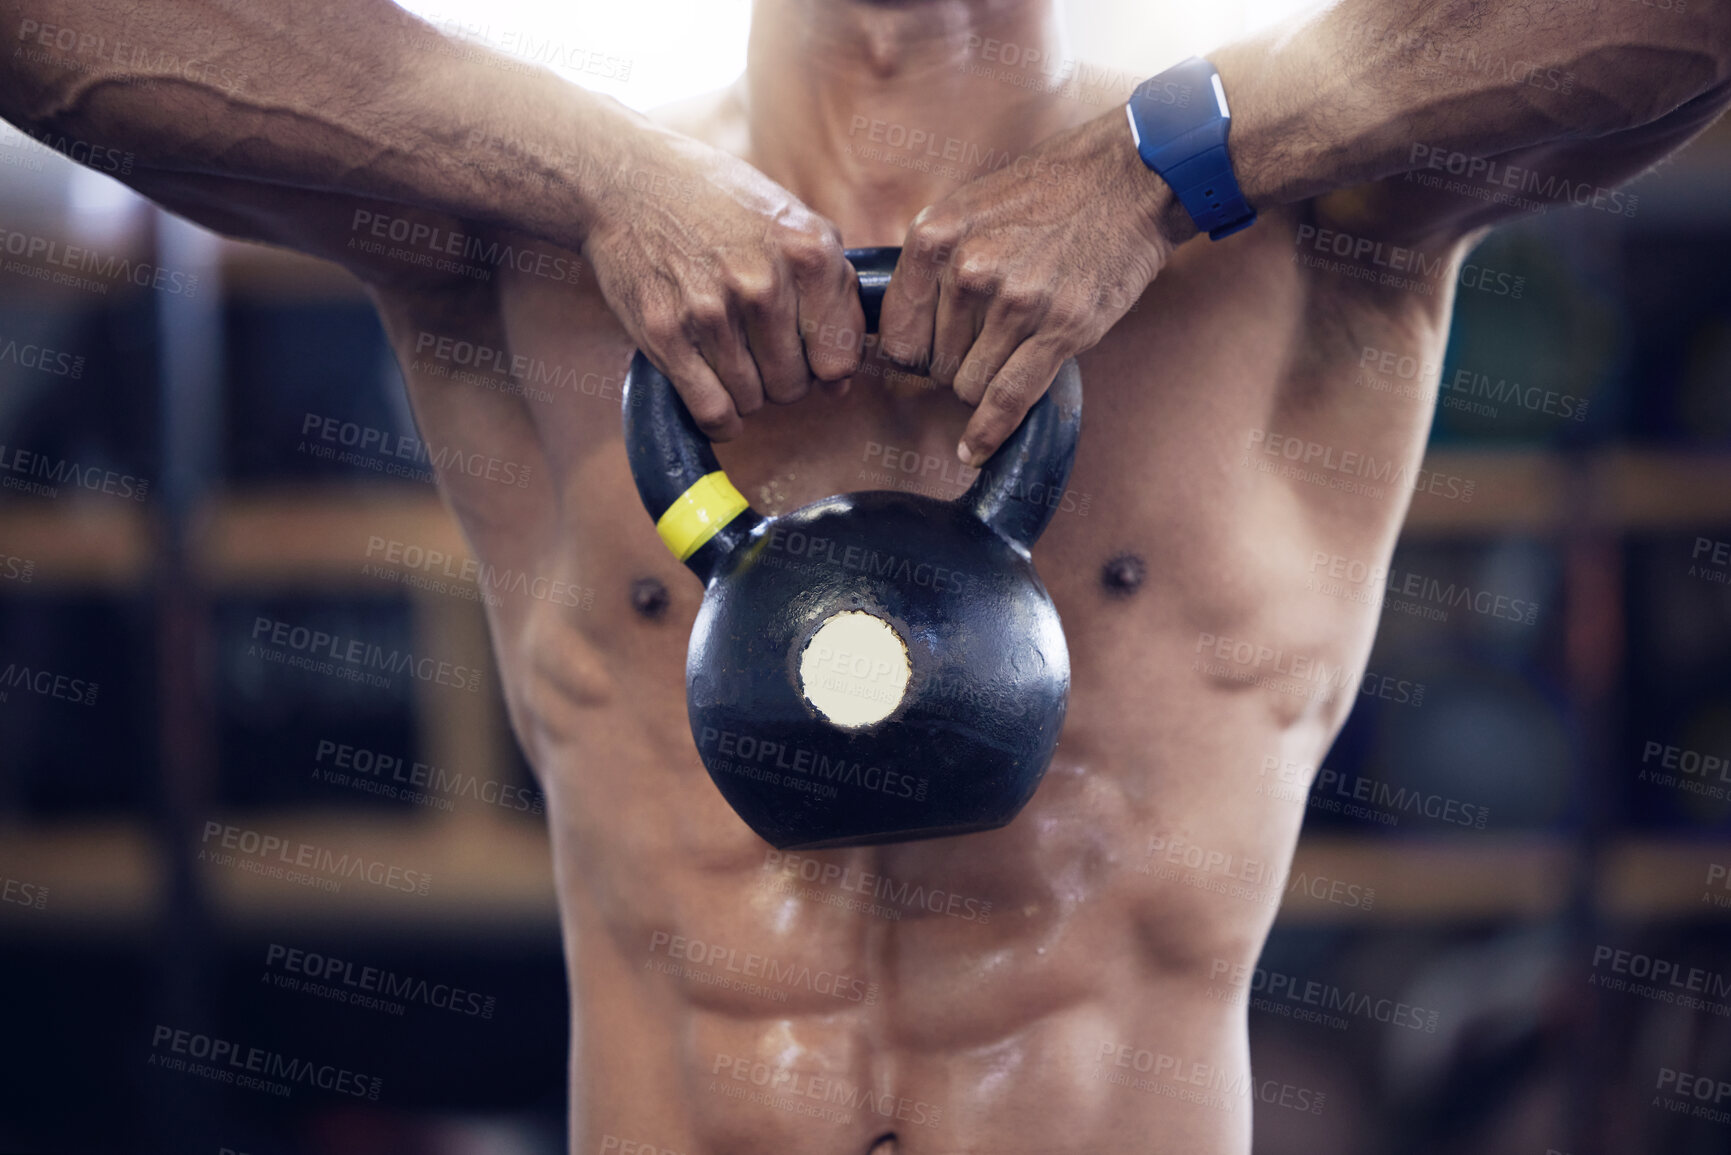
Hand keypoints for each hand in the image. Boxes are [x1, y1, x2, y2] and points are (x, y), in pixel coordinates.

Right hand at [580, 122, 864, 440]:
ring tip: (731, 354)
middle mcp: (763, 284)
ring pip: (753, 401)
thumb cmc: (718, 203)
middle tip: (760, 348)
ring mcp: (711, 312)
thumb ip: (831, 291)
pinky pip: (713, 411)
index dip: (825, 365)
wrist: (627, 181)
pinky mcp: (665, 334)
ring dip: (746, 391)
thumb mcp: (791, 221)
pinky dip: (721, 418)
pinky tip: (718, 398)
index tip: (807, 352)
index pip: (838, 359)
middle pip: (794, 385)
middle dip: (782, 377)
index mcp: (808, 252)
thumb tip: (842, 381)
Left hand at [878, 110, 1195, 464]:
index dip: (911, 352)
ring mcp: (1016, 302)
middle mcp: (969, 270)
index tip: (923, 358)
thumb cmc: (1050, 192)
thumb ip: (933, 262)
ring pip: (969, 386)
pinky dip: (987, 433)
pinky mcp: (1061, 329)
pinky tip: (974, 451)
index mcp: (936, 237)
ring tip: (1014, 347)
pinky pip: (1008, 400)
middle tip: (989, 338)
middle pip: (936, 364)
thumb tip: (898, 329)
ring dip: (985, 382)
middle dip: (956, 363)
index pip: (897, 333)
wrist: (1132, 178)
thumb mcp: (971, 206)